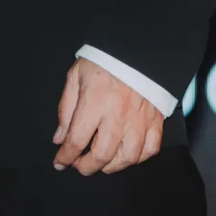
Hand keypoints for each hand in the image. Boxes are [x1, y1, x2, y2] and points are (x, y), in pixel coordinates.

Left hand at [52, 58, 164, 175]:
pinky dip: (138, 158)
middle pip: (102, 155)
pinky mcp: (155, 120)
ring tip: (102, 163)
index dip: (65, 157)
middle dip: (87, 167)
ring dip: (112, 166)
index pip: (76, 140)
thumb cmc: (102, 61)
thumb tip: (60, 139)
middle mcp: (118, 115)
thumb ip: (66, 110)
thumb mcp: (75, 78)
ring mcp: (139, 119)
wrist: (135, 48)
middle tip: (80, 165)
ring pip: (128, 157)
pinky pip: (150, 149)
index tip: (60, 162)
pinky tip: (126, 155)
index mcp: (95, 103)